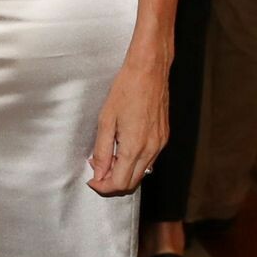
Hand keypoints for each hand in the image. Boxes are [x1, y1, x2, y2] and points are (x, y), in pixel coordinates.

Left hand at [88, 52, 169, 195]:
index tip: (92, 180)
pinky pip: (149, 160)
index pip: (119, 183)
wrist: (149, 71)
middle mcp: (151, 149)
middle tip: (97, 173)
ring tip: (107, 160)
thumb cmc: (126, 89)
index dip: (103, 186)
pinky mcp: (163, 138)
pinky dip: (134, 163)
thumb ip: (102, 150)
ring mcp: (160, 144)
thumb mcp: (105, 120)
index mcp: (134, 146)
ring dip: (123, 173)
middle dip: (112, 183)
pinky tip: (122, 151)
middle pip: (132, 183)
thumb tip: (98, 172)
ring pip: (141, 173)